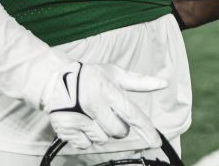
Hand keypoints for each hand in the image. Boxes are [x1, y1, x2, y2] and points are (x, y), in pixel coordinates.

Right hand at [41, 62, 165, 150]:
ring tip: (92, 116)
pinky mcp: (67, 129)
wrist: (55, 81)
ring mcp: (79, 118)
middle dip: (118, 127)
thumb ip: (139, 81)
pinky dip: (86, 138)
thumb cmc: (90, 76)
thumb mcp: (114, 73)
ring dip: (102, 132)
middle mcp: (94, 105)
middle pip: (119, 131)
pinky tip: (81, 123)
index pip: (132, 114)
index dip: (146, 130)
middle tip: (108, 113)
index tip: (156, 142)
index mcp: (108, 90)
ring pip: (103, 139)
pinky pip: (86, 144)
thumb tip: (163, 84)